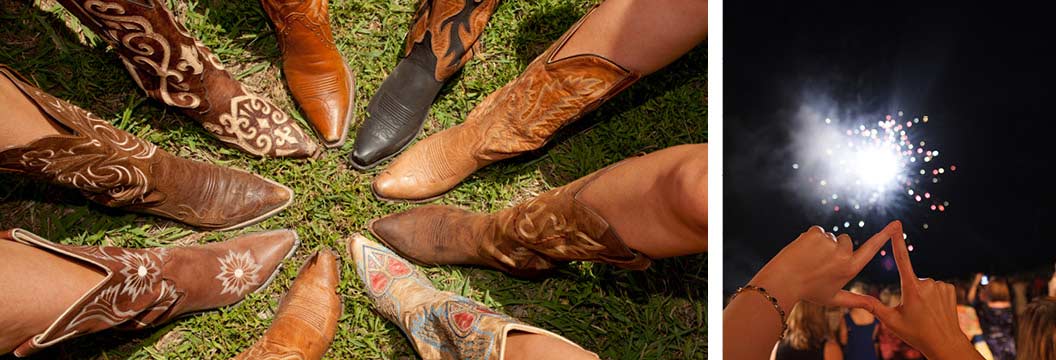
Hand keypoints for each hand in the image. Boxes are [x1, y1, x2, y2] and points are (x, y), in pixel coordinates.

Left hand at [748, 221, 899, 311]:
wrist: (782, 282)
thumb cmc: (808, 291)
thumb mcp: (834, 299)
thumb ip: (856, 300)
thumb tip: (875, 307)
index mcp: (850, 269)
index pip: (871, 249)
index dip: (884, 236)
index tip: (897, 224)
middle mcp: (843, 255)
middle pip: (845, 240)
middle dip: (835, 247)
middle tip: (818, 263)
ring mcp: (830, 243)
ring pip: (830, 236)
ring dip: (820, 243)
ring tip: (807, 259)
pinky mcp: (816, 233)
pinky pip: (817, 231)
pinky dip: (810, 238)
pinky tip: (802, 251)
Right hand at [868, 229, 983, 359]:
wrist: (945, 344)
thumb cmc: (916, 334)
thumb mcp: (891, 322)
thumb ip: (873, 307)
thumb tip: (856, 299)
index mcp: (911, 289)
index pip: (902, 260)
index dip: (897, 242)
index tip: (896, 226)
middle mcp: (926, 283)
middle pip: (910, 280)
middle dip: (909, 292)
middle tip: (914, 313)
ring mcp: (940, 285)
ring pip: (923, 284)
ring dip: (921, 295)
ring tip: (926, 313)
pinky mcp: (950, 288)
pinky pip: (935, 287)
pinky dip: (933, 296)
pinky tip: (935, 309)